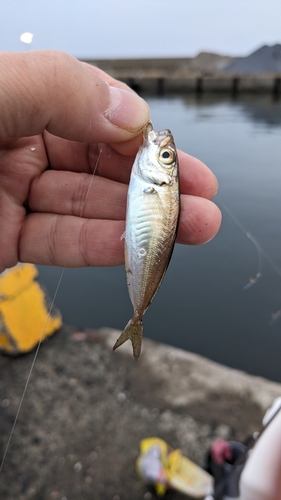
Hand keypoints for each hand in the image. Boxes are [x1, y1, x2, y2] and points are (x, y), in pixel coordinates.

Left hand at [0, 50, 220, 271]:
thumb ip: (64, 90)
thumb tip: (133, 116)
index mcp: (23, 101)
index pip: (97, 117)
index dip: (140, 140)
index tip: (173, 158)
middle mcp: (20, 148)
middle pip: (102, 168)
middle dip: (154, 187)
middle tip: (200, 200)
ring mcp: (14, 196)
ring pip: (88, 209)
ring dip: (141, 223)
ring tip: (192, 228)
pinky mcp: (6, 240)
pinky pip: (60, 243)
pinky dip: (100, 248)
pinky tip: (136, 248)